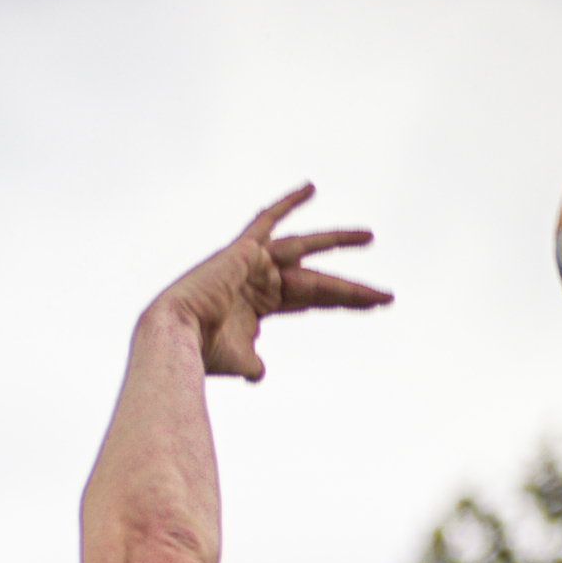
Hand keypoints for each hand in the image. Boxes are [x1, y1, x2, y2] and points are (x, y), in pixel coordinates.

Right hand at [160, 186, 388, 383]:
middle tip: (386, 296)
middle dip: (351, 290)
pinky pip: (267, 219)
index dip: (346, 301)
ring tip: (369, 237)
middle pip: (318, 282)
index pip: (313, 299)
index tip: (378, 304)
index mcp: (260, 306)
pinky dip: (287, 202)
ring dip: (336, 241)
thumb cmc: (200, 352)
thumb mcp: (236, 361)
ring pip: (305, 250)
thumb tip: (260, 374)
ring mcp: (253, 263)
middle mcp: (260, 280)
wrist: (176, 336)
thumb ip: (251, 364)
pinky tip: (311, 188)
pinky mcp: (244, 250)